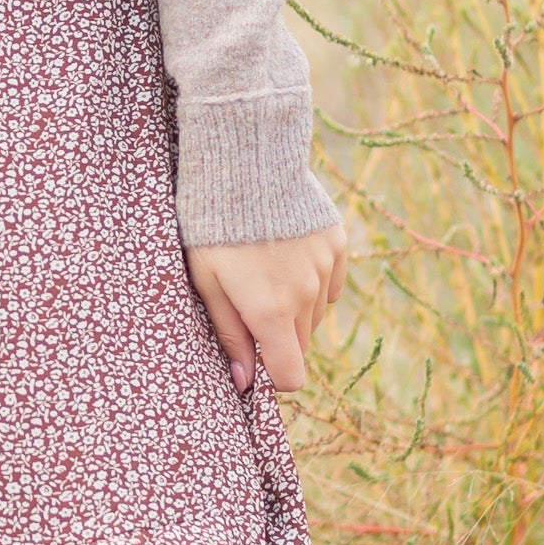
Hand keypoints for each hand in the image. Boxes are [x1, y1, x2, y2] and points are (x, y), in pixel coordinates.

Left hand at [185, 222, 346, 394]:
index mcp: (271, 311)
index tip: (256, 359)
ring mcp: (325, 268)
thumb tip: (244, 382)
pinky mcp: (336, 243)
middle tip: (249, 305)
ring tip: (264, 272)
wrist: (246, 162)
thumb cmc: (212, 227)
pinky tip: (287, 256)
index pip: (291, 374)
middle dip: (278, 337)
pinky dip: (313, 281)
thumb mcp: (207, 282)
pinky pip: (331, 282)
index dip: (273, 375)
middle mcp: (305, 295)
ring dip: (294, 308)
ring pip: (315, 313)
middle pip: (301, 343)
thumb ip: (229, 333)